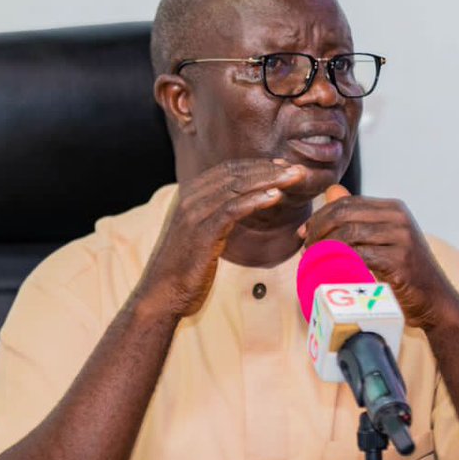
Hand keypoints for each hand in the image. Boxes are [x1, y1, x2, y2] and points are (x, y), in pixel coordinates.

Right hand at [134, 158, 307, 318]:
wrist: (162, 294)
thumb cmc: (186, 266)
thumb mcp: (202, 233)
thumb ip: (217, 215)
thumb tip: (243, 205)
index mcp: (190, 194)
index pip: (229, 169)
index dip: (258, 165)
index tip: (282, 165)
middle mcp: (190, 198)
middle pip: (235, 174)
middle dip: (268, 169)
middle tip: (297, 169)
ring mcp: (194, 213)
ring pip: (236, 187)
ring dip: (268, 180)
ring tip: (293, 178)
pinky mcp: (201, 232)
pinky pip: (232, 210)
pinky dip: (255, 200)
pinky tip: (275, 197)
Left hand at [298, 186, 458, 329]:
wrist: (436, 302)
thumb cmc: (405, 272)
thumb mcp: (383, 239)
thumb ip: (358, 217)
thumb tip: (332, 191)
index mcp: (394, 208)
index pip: (346, 203)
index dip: (320, 216)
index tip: (304, 233)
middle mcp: (399, 218)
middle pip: (344, 214)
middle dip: (318, 230)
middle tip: (305, 248)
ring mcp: (402, 238)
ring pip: (348, 233)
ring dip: (323, 247)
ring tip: (313, 260)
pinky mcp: (400, 261)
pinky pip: (359, 255)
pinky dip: (338, 262)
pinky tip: (328, 270)